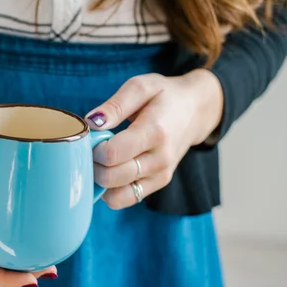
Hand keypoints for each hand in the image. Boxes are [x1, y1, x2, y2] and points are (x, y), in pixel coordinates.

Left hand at [85, 69, 223, 209]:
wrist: (195, 110)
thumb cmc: (164, 96)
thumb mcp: (141, 87)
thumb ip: (114, 105)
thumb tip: (91, 123)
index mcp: (154, 132)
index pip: (112, 154)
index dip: (94, 148)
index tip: (92, 137)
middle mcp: (159, 159)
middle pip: (111, 177)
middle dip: (93, 164)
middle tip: (92, 149)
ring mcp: (160, 176)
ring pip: (116, 196)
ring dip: (100, 181)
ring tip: (101, 160)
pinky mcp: (158, 185)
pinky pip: (124, 200)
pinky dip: (110, 191)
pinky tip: (110, 170)